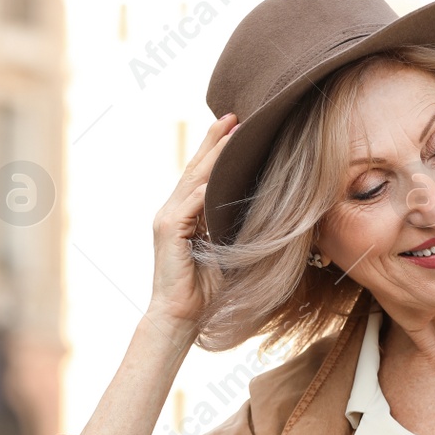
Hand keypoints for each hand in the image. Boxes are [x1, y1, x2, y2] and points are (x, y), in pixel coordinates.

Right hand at [148, 113, 237, 327]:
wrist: (180, 318)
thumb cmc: (207, 291)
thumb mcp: (227, 250)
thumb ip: (236, 226)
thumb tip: (267, 209)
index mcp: (185, 215)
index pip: (201, 175)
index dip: (217, 150)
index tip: (237, 126)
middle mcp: (172, 211)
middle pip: (195, 168)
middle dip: (215, 141)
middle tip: (234, 115)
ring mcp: (167, 219)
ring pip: (194, 179)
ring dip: (215, 155)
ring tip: (233, 132)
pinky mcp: (169, 232)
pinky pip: (190, 204)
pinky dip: (206, 190)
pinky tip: (221, 176)